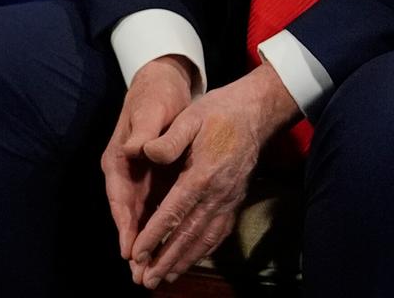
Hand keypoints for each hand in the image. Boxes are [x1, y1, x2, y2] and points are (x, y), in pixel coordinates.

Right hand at [102, 55, 194, 268]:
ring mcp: (137, 176)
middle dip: (132, 244)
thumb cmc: (155, 96)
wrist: (161, 83)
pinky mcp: (151, 177)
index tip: (130, 250)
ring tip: (150, 271)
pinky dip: (157, 229)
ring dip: (144, 242)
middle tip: (139, 274)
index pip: (119, 197)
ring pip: (139, 216)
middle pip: (127, 214)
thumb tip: (136, 150)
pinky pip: (152, 208)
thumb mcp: (150, 111)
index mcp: (118, 158)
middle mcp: (124, 171)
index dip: (125, 225)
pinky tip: (166, 247)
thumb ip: (143, 133)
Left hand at [126, 62, 299, 288]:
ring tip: (164, 279)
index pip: (173, 212)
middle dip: (166, 259)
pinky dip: (202, 251)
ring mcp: (228, 200)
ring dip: (183, 261)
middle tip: (147, 281)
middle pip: (188, 234)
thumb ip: (168, 139)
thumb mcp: (189, 117)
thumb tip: (145, 152)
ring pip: (204, 239)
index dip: (155, 235)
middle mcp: (217, 194)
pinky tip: (190, 260)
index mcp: (202, 175)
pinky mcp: (234, 201)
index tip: (138, 254)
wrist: (255, 113)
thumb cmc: (217, 113)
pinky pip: (218, 233)